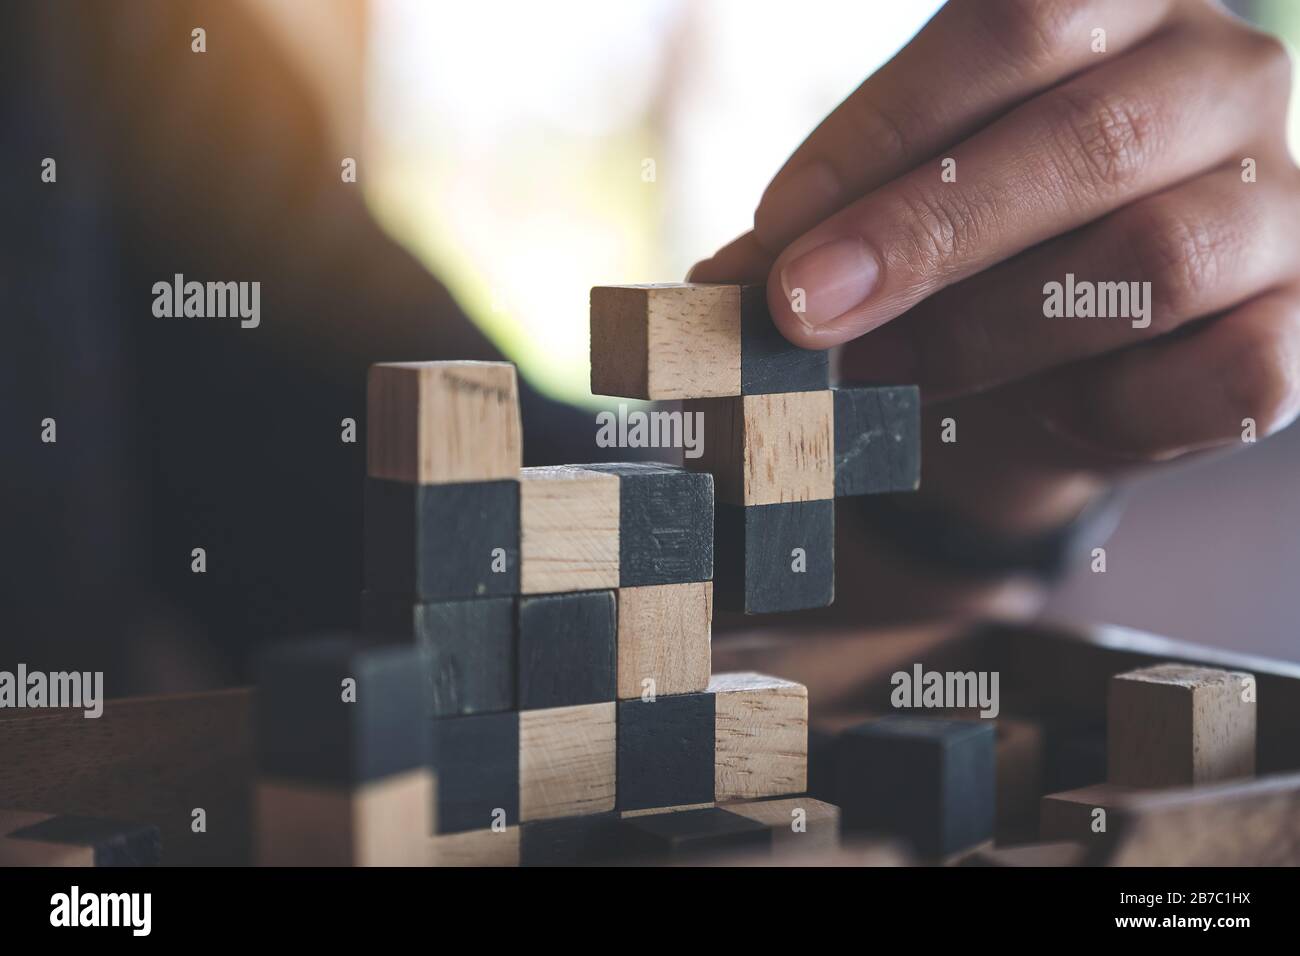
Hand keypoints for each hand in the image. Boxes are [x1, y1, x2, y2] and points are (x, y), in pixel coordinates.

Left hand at [692, 0, 1299, 533]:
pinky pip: (1215, 378)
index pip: (1015, 25)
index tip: (777, 230)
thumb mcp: (904, 210)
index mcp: (1125, 5)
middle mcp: (1225, 81)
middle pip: (1086, 140)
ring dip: (988, 333)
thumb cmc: (977, 255)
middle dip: (922, 236)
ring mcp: (1281, 207)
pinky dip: (1104, 412)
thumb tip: (724, 282)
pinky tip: (1039, 413)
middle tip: (802, 313)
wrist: (1068, 358)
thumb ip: (832, 225)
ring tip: (883, 373)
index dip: (884, 133)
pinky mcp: (1299, 330)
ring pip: (1150, 262)